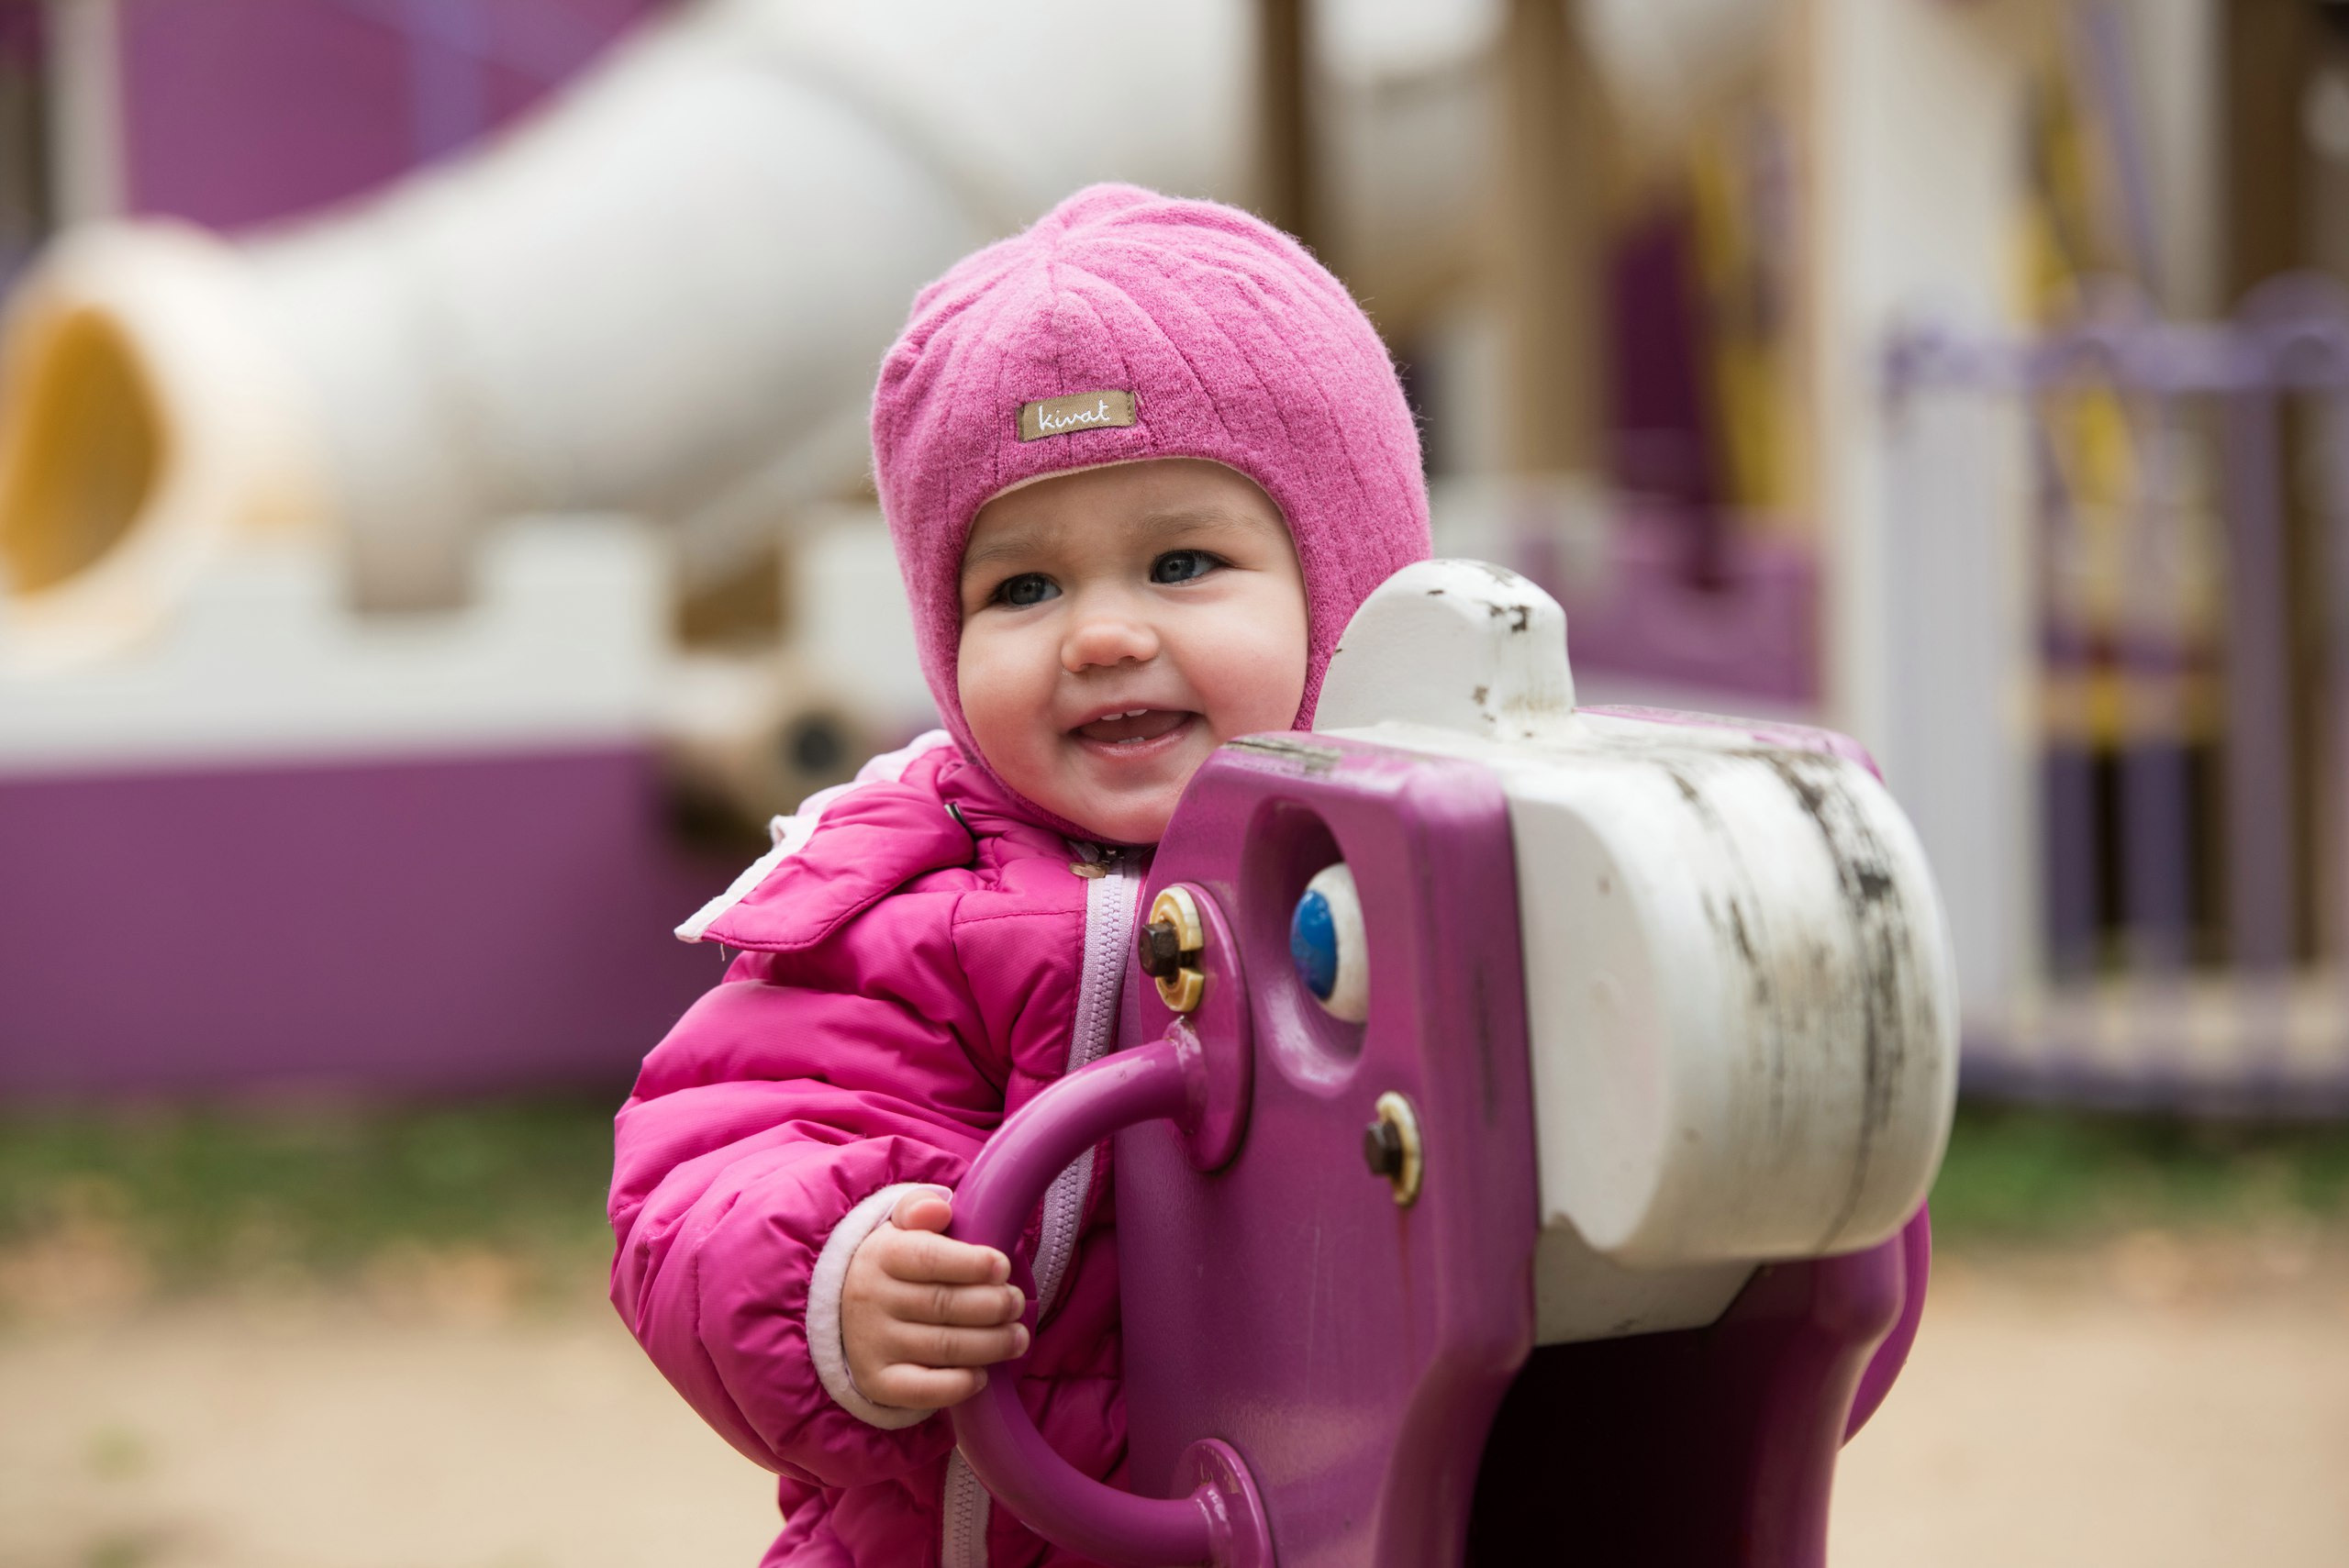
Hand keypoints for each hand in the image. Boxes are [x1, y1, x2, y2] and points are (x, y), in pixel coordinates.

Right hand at [841, 1188, 1028, 1411]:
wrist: (848, 1312)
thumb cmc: (897, 1265)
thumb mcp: (902, 1227)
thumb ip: (921, 1208)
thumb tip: (938, 1211)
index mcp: (882, 1255)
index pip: (930, 1258)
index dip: (973, 1264)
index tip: (1003, 1267)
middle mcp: (871, 1299)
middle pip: (944, 1305)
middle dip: (994, 1305)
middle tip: (1017, 1304)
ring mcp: (872, 1343)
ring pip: (943, 1347)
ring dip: (991, 1345)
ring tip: (1017, 1338)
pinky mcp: (877, 1381)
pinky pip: (921, 1390)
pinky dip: (958, 1385)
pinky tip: (982, 1375)